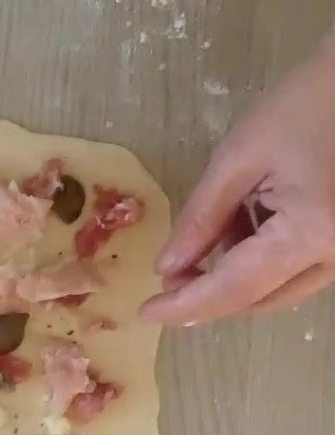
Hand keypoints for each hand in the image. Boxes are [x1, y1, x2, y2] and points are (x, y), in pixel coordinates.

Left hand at [141, 37, 334, 323]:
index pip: (234, 290)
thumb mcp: (241, 156)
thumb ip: (200, 218)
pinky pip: (298, 269)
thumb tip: (167, 268)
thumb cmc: (310, 99)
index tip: (146, 313)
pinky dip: (261, 261)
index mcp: (310, 233)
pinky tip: (243, 226)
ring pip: (278, 290)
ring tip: (206, 240)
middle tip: (168, 279)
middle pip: (258, 299)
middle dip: (208, 296)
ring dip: (234, 278)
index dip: (185, 306)